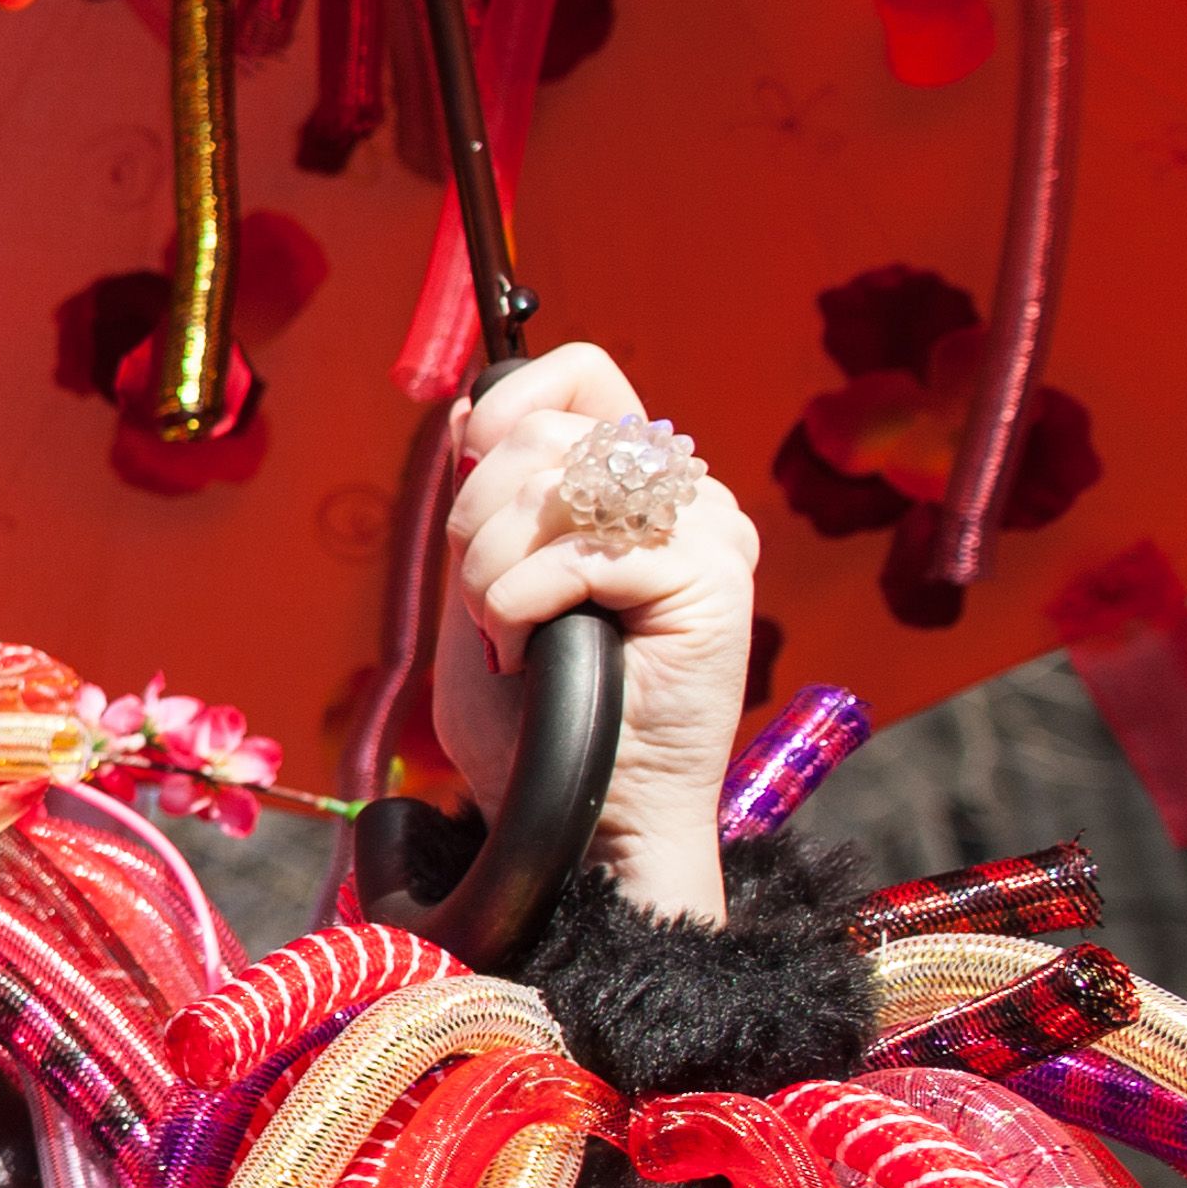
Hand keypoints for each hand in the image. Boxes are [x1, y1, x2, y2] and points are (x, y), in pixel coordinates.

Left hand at [427, 340, 752, 925]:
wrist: (579, 815)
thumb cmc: (535, 716)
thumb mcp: (486, 585)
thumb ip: (488, 501)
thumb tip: (475, 410)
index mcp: (634, 487)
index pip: (584, 372)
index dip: (513, 399)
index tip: (473, 463)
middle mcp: (682, 497)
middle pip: (548, 431)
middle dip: (477, 518)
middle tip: (488, 603)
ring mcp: (707, 533)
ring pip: (559, 483)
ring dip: (492, 569)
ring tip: (507, 635)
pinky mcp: (712, 581)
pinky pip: (578, 553)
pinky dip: (519, 604)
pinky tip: (528, 652)